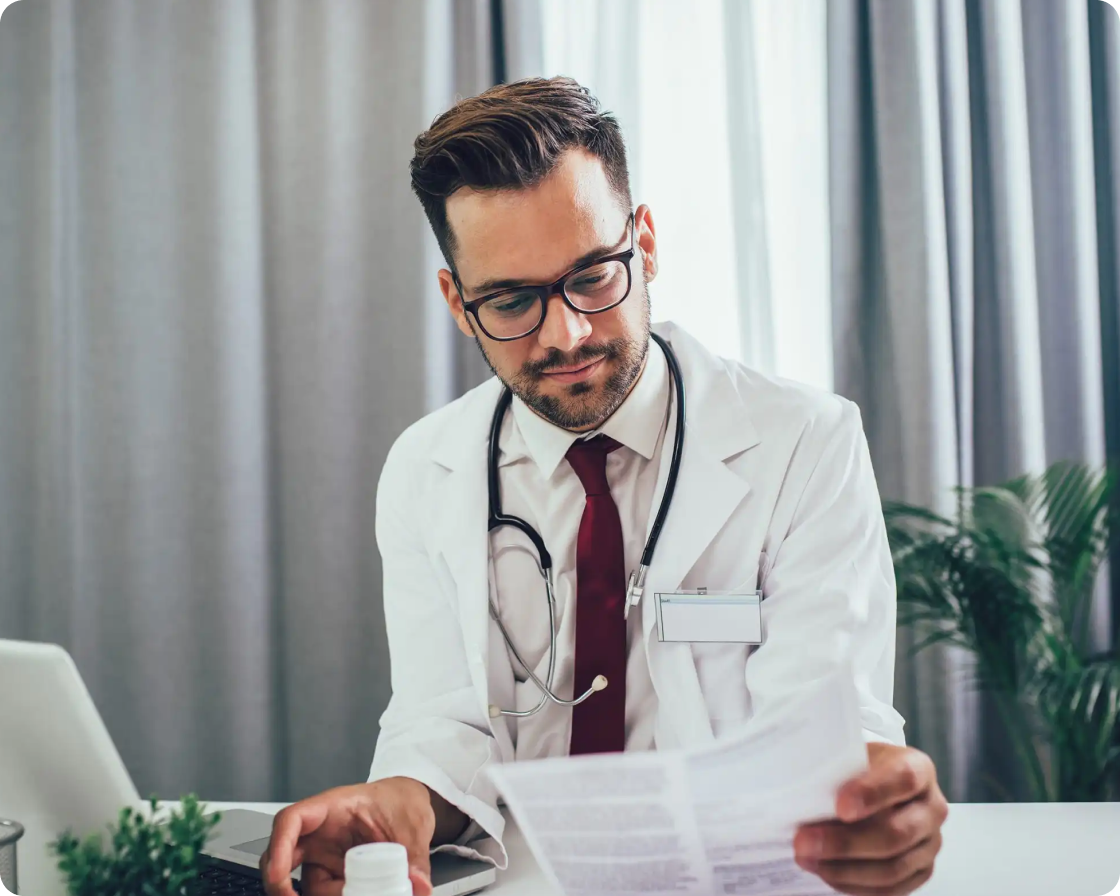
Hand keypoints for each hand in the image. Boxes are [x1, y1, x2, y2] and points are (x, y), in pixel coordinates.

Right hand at [260, 777, 436, 895]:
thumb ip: (415, 858)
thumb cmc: (401, 802)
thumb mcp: (413, 827)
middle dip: (280, 883)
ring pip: (301, 879)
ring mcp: (323, 851)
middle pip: (282, 854)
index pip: (292, 820)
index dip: (279, 847)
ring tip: (351, 893)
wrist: (409, 804)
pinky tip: (352, 894)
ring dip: (317, 893)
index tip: (279, 875)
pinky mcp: (331, 869)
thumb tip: (418, 886)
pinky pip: (321, 889)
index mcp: (334, 806)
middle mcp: (320, 830)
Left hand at [793, 743, 948, 895]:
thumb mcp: (851, 756)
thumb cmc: (859, 769)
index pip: (903, 778)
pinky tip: (827, 873)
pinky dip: (855, 885)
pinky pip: (892, 888)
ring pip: (893, 867)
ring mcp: (930, 842)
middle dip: (845, 842)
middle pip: (896, 832)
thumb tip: (804, 796)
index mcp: (918, 768)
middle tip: (804, 842)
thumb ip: (837, 771)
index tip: (840, 807)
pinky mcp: (921, 870)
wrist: (874, 784)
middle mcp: (932, 807)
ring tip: (808, 860)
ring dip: (844, 869)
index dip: (872, 793)